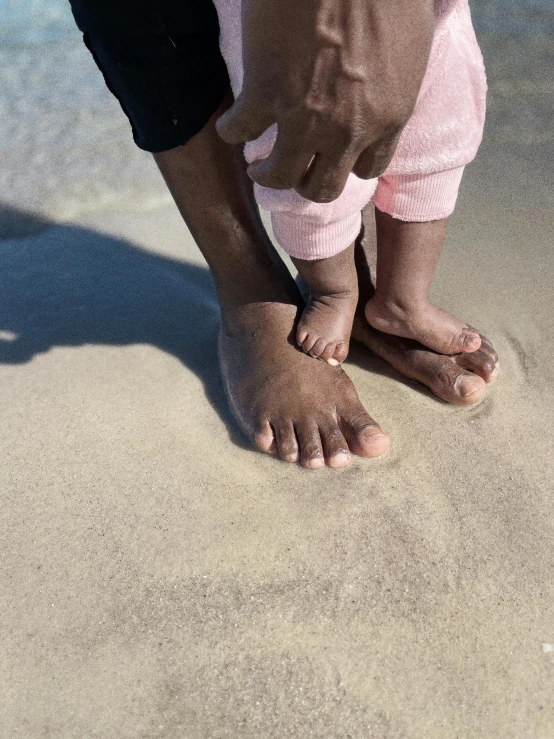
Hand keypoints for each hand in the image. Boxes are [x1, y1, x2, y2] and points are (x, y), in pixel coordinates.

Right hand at [216, 0, 434, 202]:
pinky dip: (232, 132)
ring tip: (256, 165)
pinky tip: (231, 125)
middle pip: (323, 187)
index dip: (348, 164)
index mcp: (388, 117)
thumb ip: (395, 82)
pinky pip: (240, 134)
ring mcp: (304, 119)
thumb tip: (382, 89)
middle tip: (292, 169)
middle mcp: (347, 130)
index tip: (334, 154)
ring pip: (279, 177)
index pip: (369, 169)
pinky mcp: (265, 96)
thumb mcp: (411, 45)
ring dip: (265, 174)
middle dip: (306, 181)